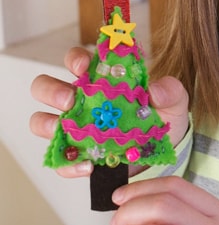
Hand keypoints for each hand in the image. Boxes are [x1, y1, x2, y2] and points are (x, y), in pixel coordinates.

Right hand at [30, 47, 189, 175]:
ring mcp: (73, 128)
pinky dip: (69, 163)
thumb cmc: (162, 118)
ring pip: (41, 121)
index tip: (84, 67)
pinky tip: (88, 165)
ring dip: (48, 124)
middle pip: (45, 87)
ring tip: (68, 130)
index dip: (75, 59)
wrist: (164, 152)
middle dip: (52, 90)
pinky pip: (60, 159)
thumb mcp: (173, 101)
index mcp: (99, 79)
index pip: (76, 60)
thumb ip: (170, 90)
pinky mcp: (76, 155)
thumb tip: (155, 90)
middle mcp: (79, 100)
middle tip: (70, 99)